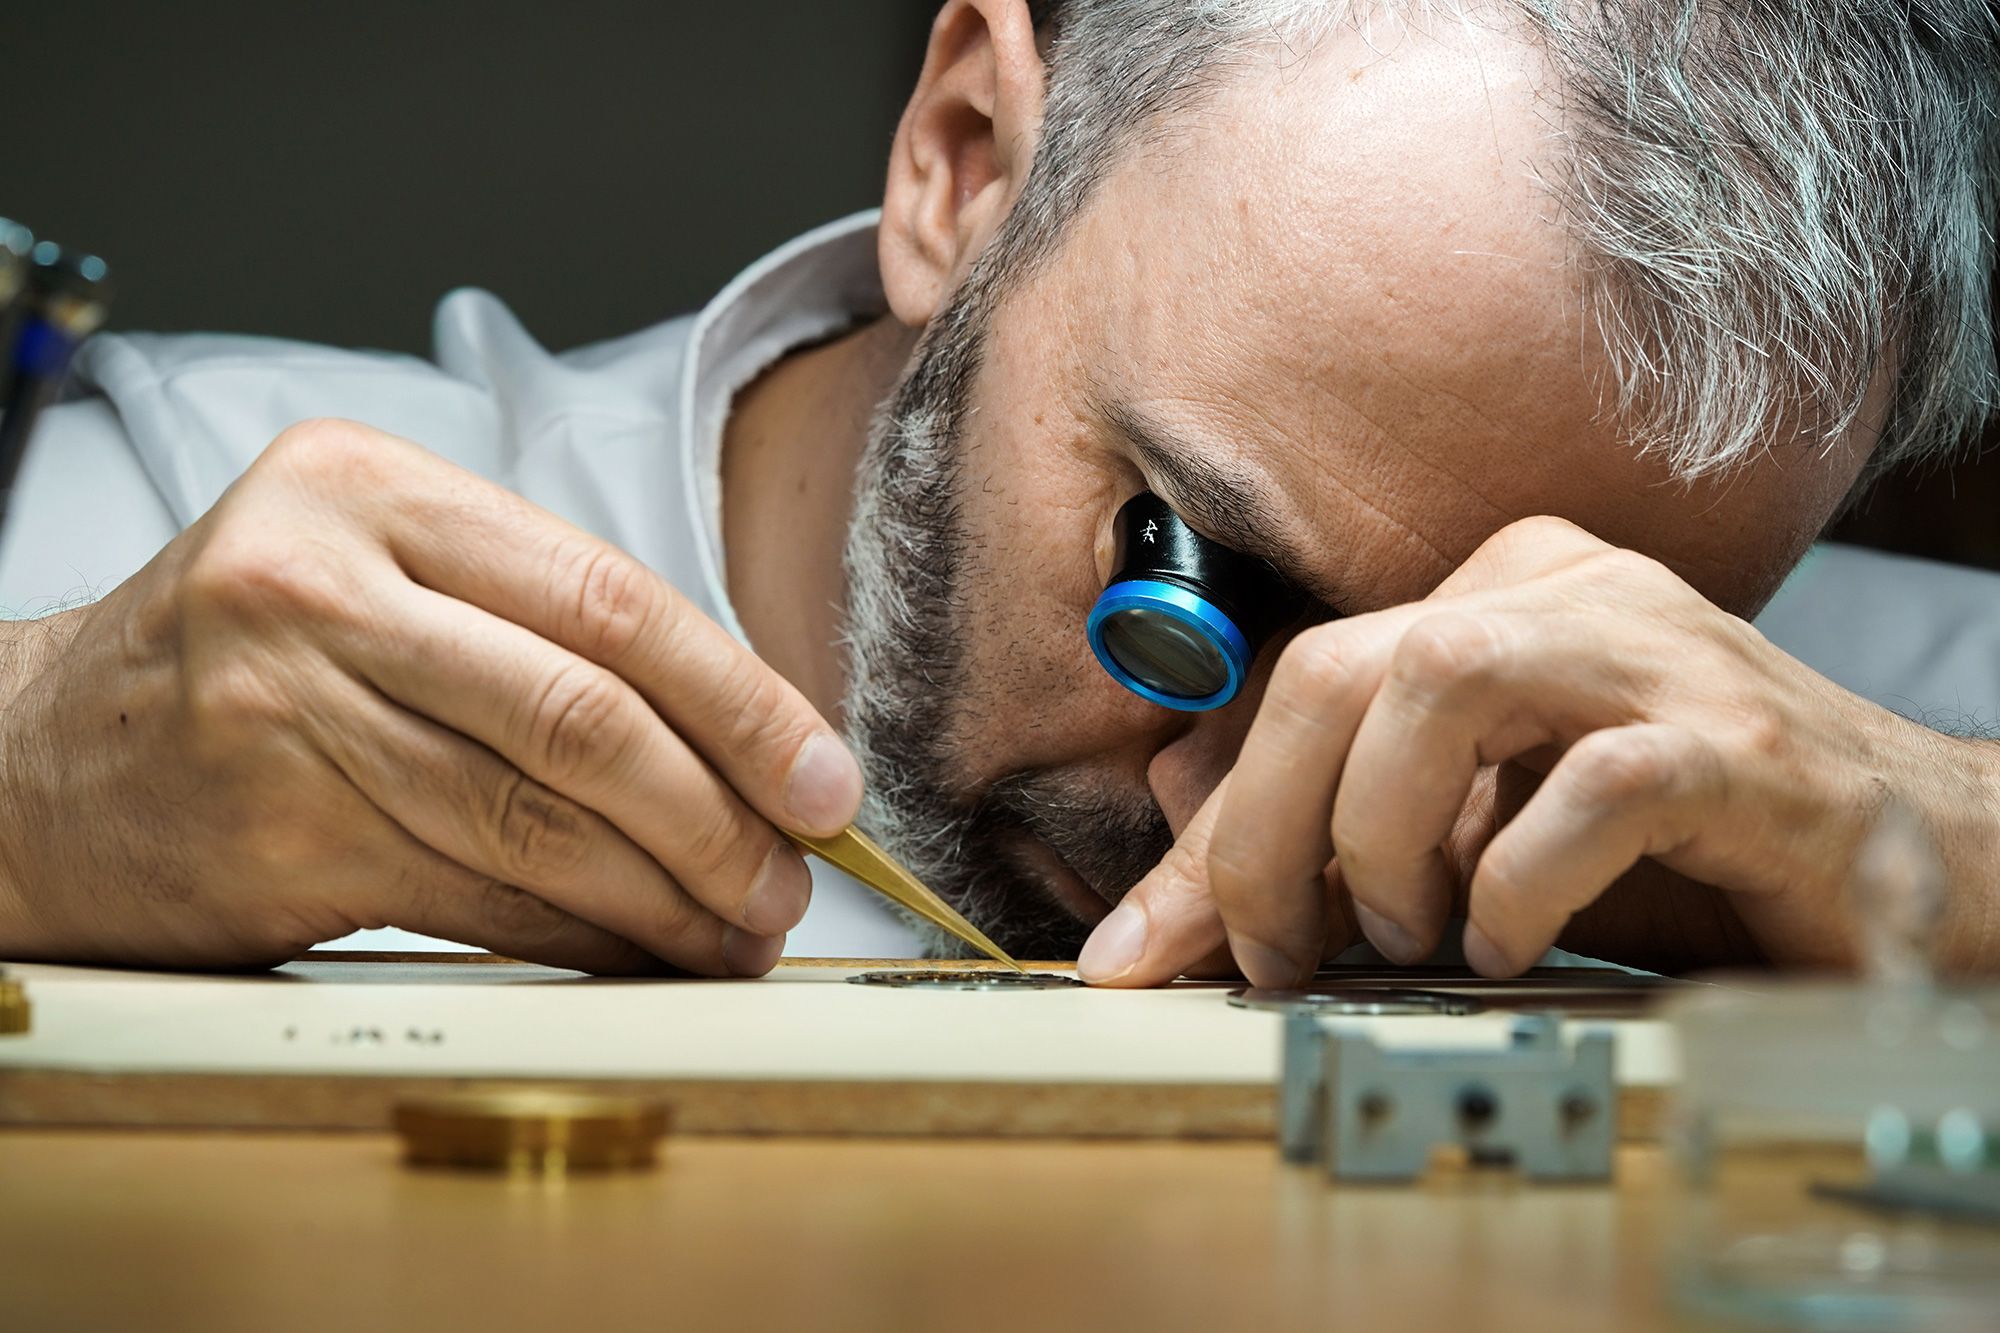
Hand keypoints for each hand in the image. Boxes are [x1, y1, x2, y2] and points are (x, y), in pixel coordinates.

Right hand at [0, 419, 862, 973]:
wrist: (36, 758)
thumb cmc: (250, 664)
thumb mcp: (377, 580)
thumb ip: (537, 629)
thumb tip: (745, 740)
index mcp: (373, 488)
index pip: (609, 598)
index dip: (741, 700)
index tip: (823, 776)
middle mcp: (320, 583)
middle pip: (586, 712)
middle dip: (722, 811)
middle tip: (793, 875)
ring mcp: (281, 709)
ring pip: (538, 819)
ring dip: (666, 893)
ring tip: (738, 927)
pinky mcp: (270, 833)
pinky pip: (475, 897)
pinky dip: (581, 934)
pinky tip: (640, 950)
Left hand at [1081, 516, 1999, 983]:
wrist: (1918, 865)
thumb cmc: (1685, 846)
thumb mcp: (1481, 829)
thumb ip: (1341, 815)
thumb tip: (1172, 828)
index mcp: (1499, 594)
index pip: (1302, 677)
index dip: (1215, 822)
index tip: (1150, 947)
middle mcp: (1571, 596)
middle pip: (1339, 666)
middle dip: (1264, 833)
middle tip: (1276, 955)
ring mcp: (1660, 657)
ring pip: (1439, 679)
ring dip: (1382, 835)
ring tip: (1408, 935)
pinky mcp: (1743, 748)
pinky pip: (1589, 784)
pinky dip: (1517, 882)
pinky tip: (1511, 940)